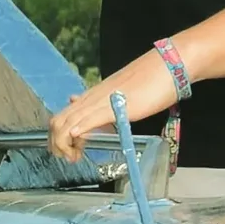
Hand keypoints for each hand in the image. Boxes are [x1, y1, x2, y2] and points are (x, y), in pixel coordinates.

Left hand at [49, 51, 176, 162]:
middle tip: (67, 158)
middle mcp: (93, 98)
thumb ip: (109, 107)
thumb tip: (99, 117)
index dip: (59, 136)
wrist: (168, 65)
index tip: (69, 151)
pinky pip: (90, 118)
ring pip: (69, 121)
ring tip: (72, 157)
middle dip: (56, 143)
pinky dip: (78, 129)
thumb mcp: (124, 97)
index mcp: (94, 97)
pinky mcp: (115, 106)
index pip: (64, 116)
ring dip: (65, 142)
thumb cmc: (152, 81)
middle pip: (59, 120)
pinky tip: (76, 138)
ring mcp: (102, 101)